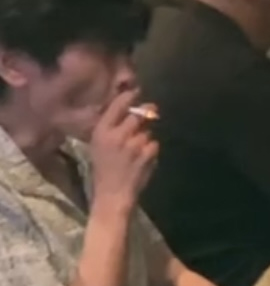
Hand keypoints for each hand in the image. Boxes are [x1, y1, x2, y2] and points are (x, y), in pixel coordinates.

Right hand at [90, 91, 158, 208]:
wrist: (112, 194)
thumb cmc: (104, 169)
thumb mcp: (99, 145)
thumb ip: (111, 127)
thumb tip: (128, 108)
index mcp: (101, 132)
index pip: (118, 105)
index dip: (129, 97)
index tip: (136, 92)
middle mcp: (117, 135)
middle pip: (139, 115)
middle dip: (146, 114)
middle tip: (150, 113)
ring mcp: (134, 144)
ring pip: (148, 130)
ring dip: (146, 137)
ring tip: (136, 151)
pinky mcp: (147, 154)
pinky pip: (154, 144)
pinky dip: (151, 150)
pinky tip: (142, 160)